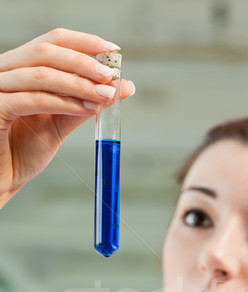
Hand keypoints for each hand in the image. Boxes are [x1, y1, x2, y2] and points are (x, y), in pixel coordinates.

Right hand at [0, 28, 134, 207]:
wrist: (2, 179)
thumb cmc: (23, 151)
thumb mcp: (60, 123)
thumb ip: (85, 104)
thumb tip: (121, 87)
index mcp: (19, 68)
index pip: (51, 42)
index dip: (83, 42)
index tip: (113, 49)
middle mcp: (4, 71)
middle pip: (45, 52)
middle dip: (83, 62)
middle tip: (111, 76)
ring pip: (41, 75)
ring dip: (78, 84)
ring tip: (104, 96)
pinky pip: (32, 100)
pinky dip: (63, 103)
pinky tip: (85, 109)